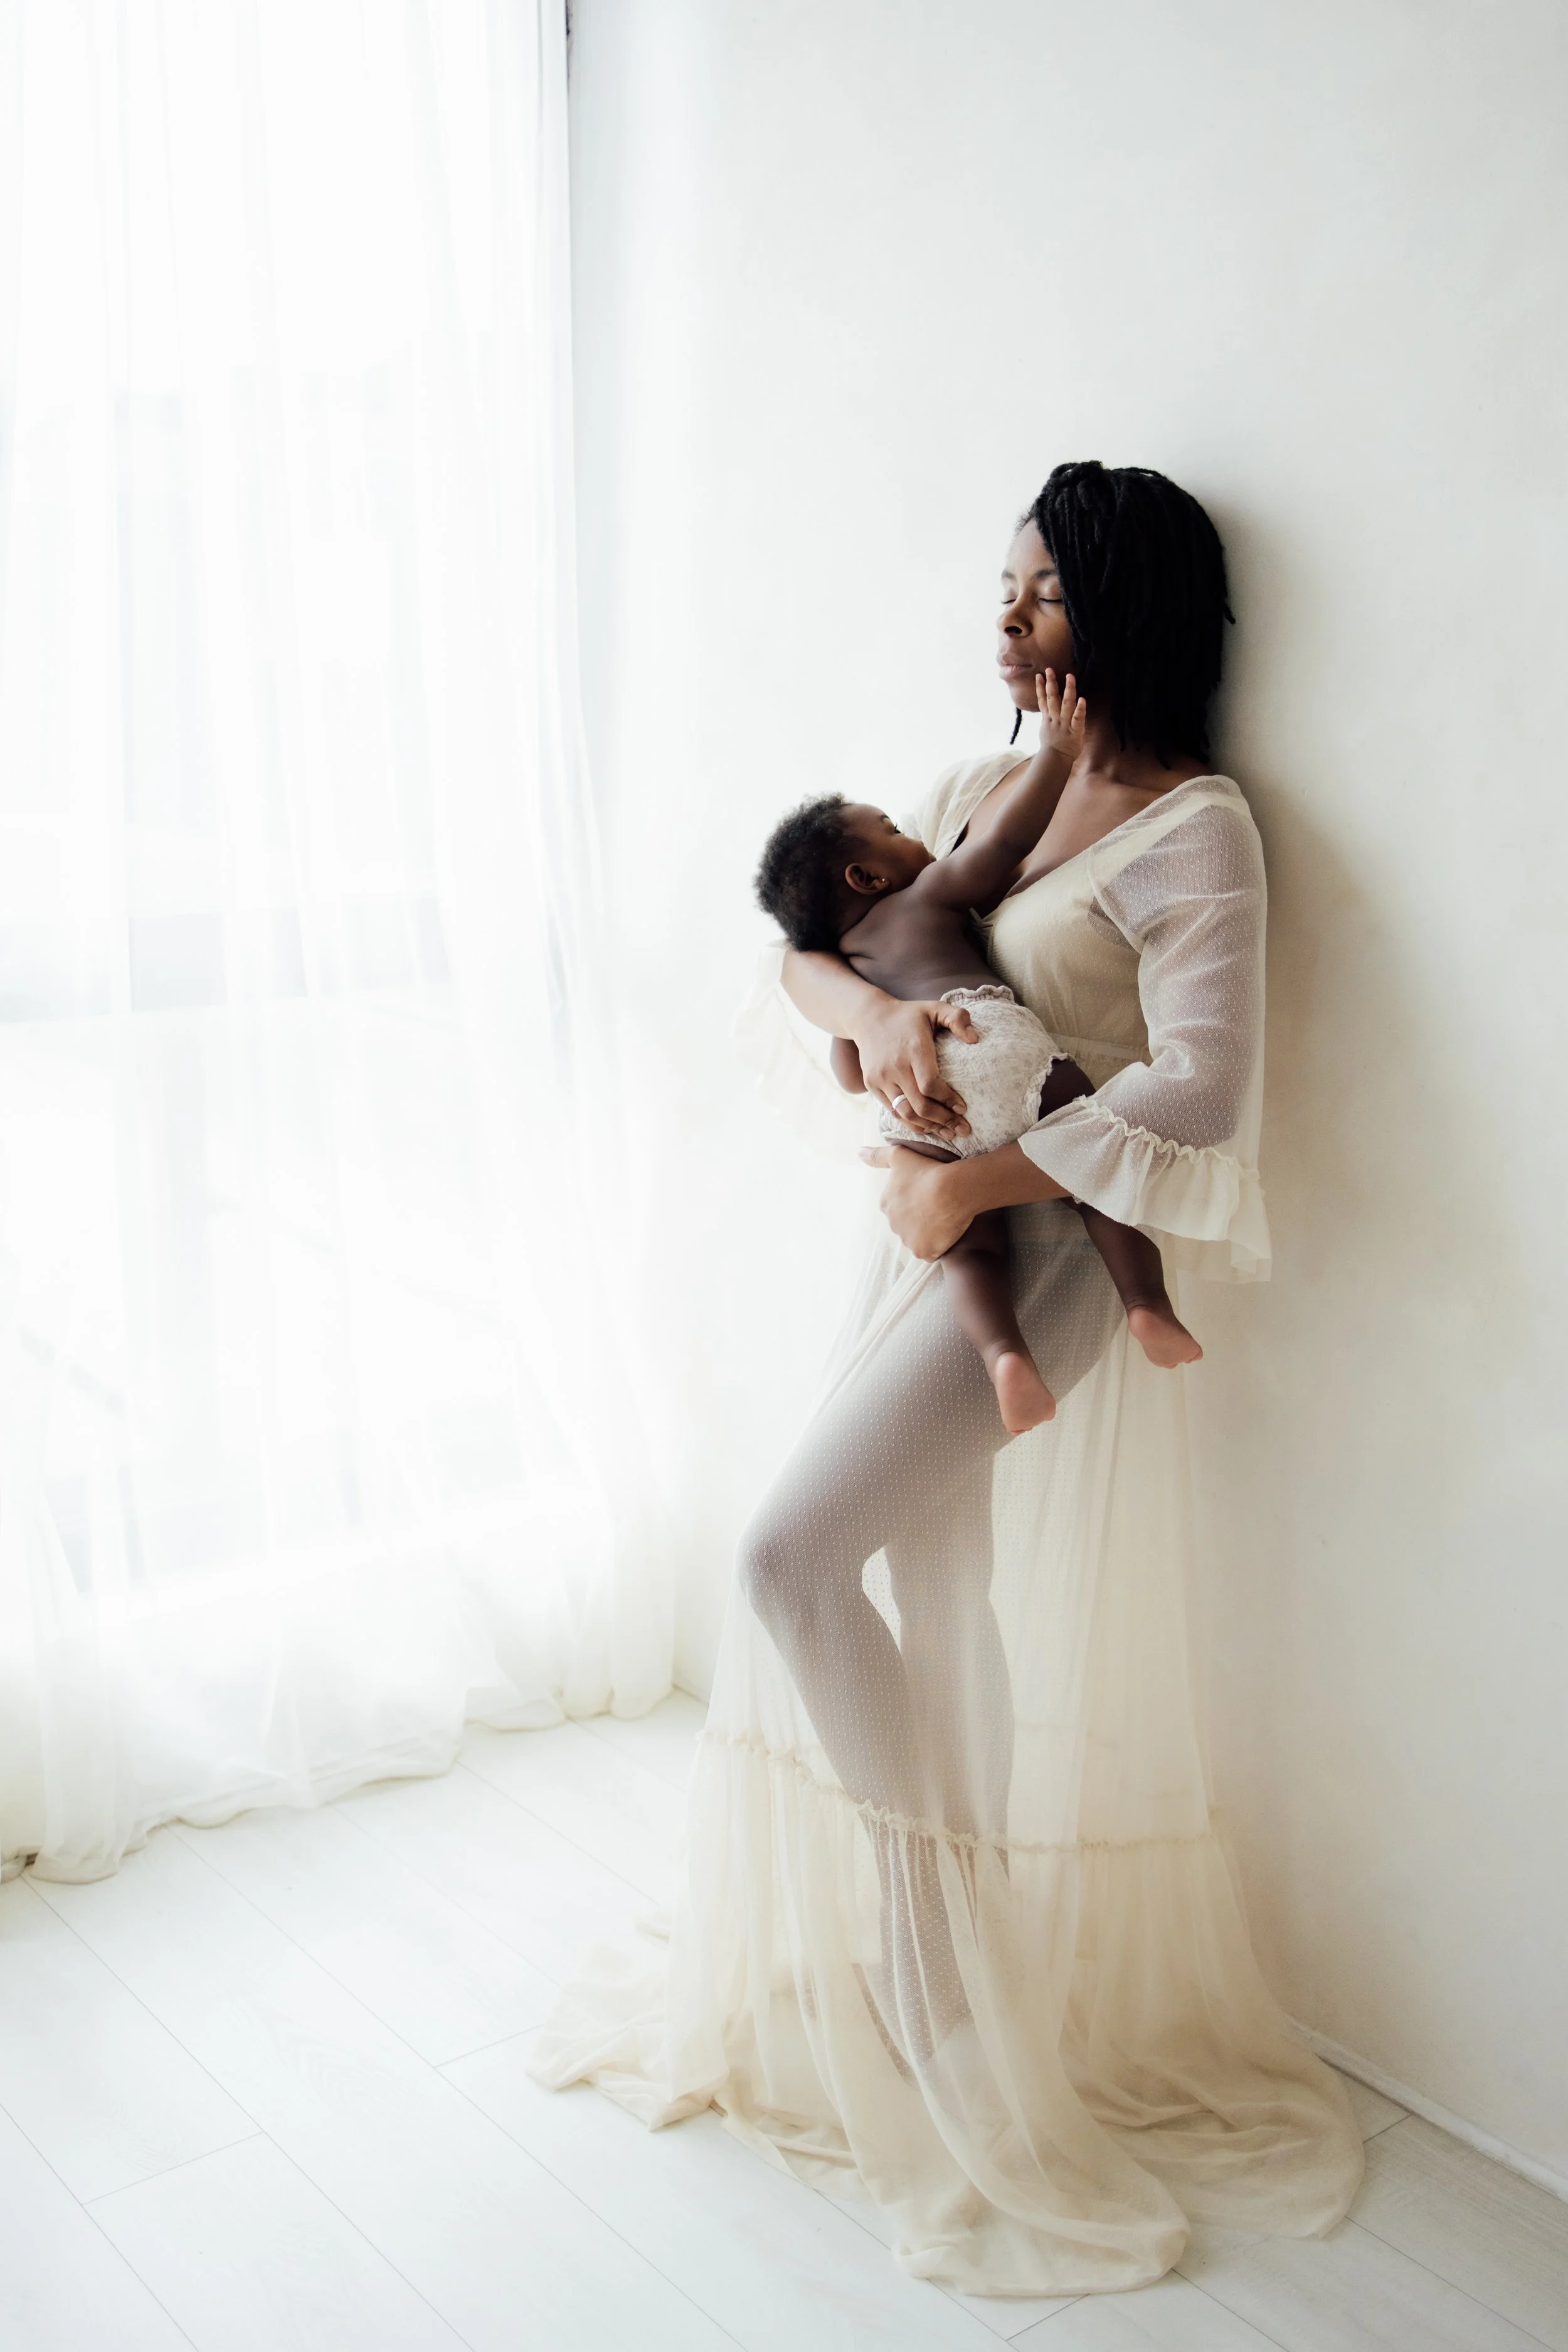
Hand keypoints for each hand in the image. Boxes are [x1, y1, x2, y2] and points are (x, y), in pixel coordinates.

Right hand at [852, 997, 976, 1138]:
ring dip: (928, 1127)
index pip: (930, 1085)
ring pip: (904, 1113)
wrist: (868, 1018)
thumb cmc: (908, 1015)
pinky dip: (910, 1122)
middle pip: (919, 1105)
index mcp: (913, 1049)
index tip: (963, 1108)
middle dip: (943, 1120)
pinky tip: (927, 1127)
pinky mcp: (871, 1085)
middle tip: (963, 1129)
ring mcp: (880, 1078)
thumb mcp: (934, 1008)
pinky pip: (892, 1111)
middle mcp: (894, 1066)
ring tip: (948, 1134)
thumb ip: (957, 1017)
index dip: (948, 1100)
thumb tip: (975, 1039)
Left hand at [858, 1145, 975, 1257]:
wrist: (952, 1189)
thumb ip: (877, 1156)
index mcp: (886, 1204)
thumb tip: (859, 1152)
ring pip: (917, 1238)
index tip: (927, 1193)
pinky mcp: (923, 1252)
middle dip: (919, 1218)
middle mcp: (892, 1224)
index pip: (898, 1206)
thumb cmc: (927, 1170)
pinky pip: (929, 1251)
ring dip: (928, 1232)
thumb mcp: (899, 1155)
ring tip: (944, 1218)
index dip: (914, 1200)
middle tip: (938, 1206)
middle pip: (906, 1223)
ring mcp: (907, 1240)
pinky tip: (946, 1232)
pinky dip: (937, 1245)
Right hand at [1037, 667, 1086, 760]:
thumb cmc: (1052, 744)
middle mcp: (1055, 718)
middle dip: (1051, 683)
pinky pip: (1078, 718)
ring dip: (1068, 690)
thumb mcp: (1045, 728)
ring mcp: (1064, 724)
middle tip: (1050, 669)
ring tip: (1070, 677)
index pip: (1042, 700)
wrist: (1056, 759)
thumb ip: (1047, 715)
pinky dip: (1080, 709)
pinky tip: (1082, 699)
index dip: (1040, 687)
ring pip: (1066, 704)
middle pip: (1052, 698)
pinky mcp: (1075, 730)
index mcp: (1047, 718)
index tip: (1039, 675)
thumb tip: (1045, 705)